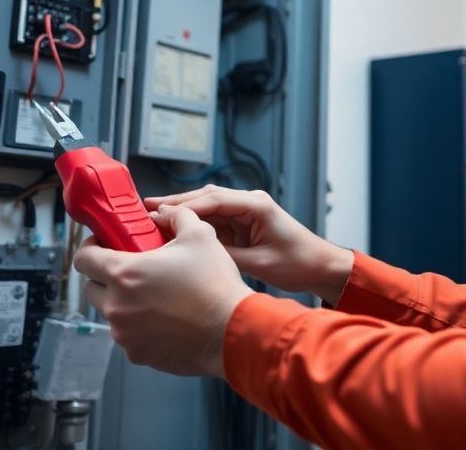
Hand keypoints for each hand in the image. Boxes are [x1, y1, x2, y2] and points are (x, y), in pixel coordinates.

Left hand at [73, 205, 252, 376]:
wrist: (233, 333)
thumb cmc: (215, 286)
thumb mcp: (200, 236)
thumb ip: (176, 216)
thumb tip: (164, 212)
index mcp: (124, 274)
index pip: (83, 258)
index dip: (91, 248)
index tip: (104, 246)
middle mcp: (117, 307)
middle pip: (92, 288)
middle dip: (107, 277)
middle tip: (135, 270)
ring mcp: (125, 334)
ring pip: (112, 313)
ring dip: (125, 302)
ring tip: (157, 295)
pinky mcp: (137, 354)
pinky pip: (129, 335)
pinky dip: (140, 326)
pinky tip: (166, 318)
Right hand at [146, 185, 353, 304]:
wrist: (320, 267)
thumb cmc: (298, 263)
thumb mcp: (258, 263)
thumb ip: (226, 254)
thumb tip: (195, 250)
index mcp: (256, 205)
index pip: (212, 200)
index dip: (183, 206)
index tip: (158, 212)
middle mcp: (250, 202)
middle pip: (206, 198)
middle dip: (177, 204)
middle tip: (145, 208)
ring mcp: (246, 211)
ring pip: (207, 208)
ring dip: (183, 214)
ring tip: (152, 219)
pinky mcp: (244, 223)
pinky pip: (215, 221)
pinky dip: (196, 226)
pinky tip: (175, 232)